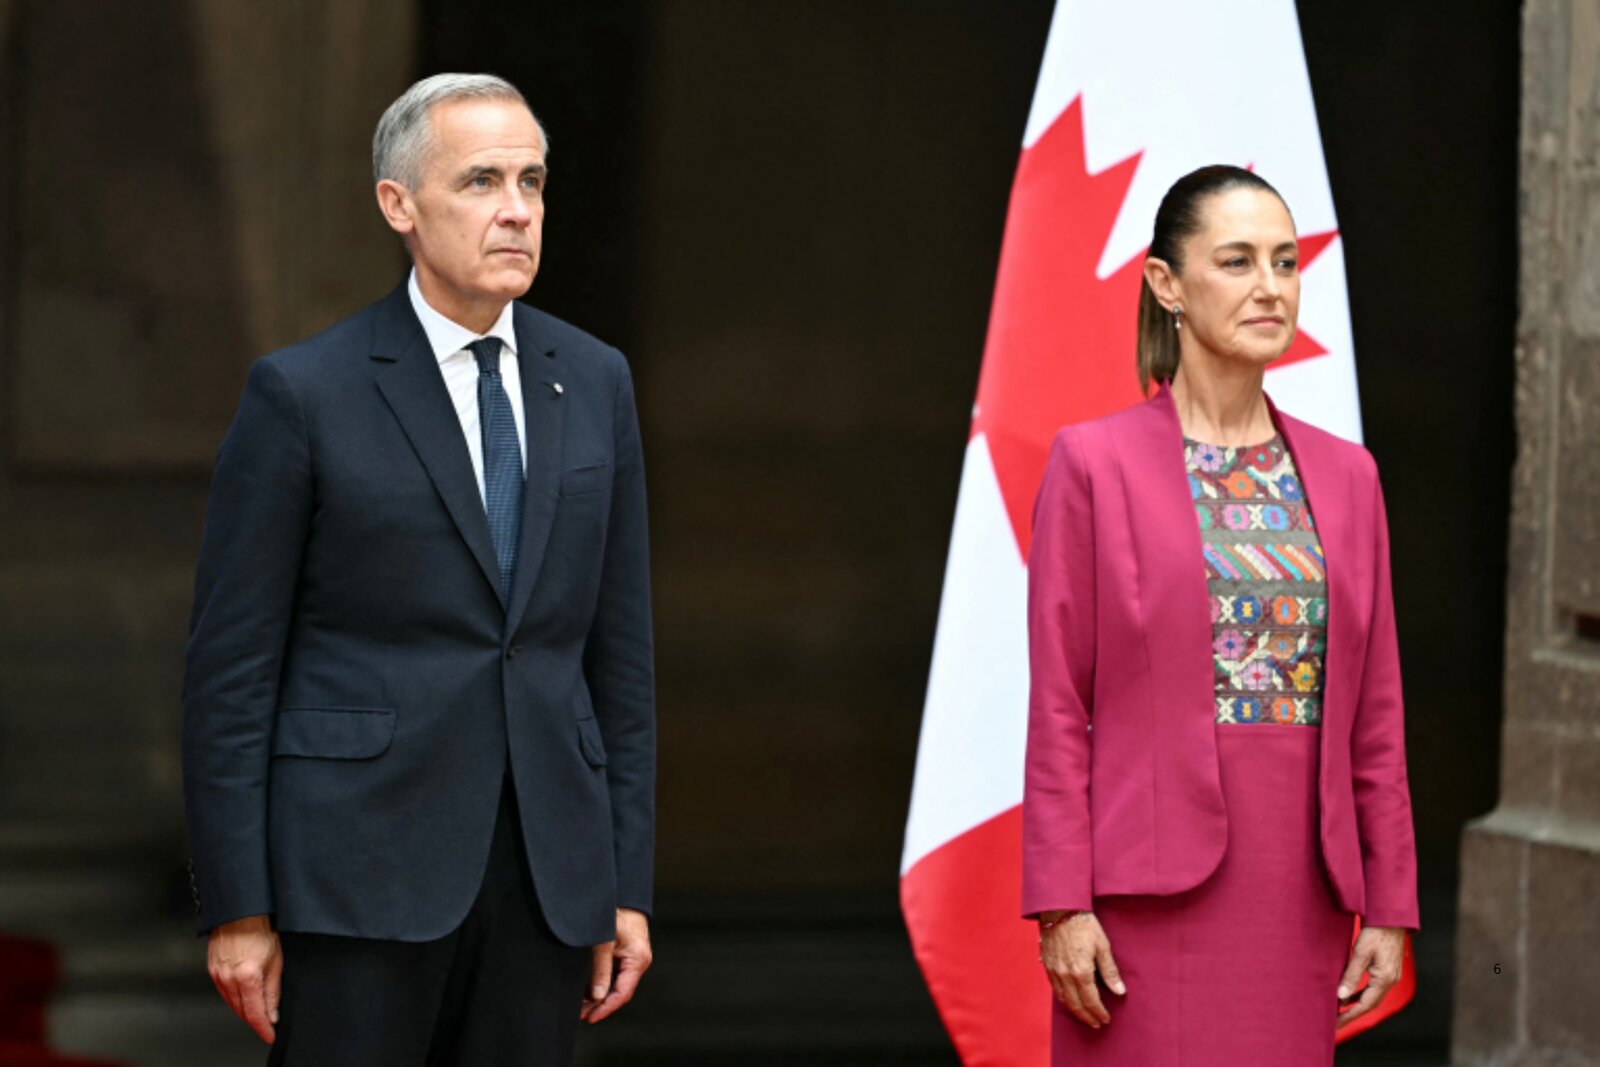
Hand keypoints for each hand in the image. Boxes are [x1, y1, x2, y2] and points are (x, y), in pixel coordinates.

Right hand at [207, 914, 281, 1043]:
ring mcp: (217, 974)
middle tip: (266, 1026)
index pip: (254, 1013)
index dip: (263, 1028)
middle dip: (254, 1020)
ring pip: (230, 1003)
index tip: (270, 1035)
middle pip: (240, 1011)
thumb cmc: (261, 929)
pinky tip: (242, 997)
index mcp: (247, 977)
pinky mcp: (212, 969)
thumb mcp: (276, 960)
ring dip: (243, 1010)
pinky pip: (222, 991)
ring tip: (257, 1013)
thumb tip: (273, 1013)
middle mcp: (228, 978)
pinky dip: (233, 998)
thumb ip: (273, 990)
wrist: (242, 911)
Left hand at [582, 907, 651, 1023]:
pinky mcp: (625, 956)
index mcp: (637, 960)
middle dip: (600, 1004)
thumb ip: (601, 969)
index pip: (622, 993)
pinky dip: (602, 984)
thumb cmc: (615, 914)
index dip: (606, 1007)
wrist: (622, 896)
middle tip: (581, 1014)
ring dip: (600, 996)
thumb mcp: (604, 942)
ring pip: (616, 985)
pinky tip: (587, 991)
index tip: (591, 1017)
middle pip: (620, 992)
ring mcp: (632, 960)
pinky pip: (615, 976)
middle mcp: (638, 962)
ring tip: (581, 1006)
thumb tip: (597, 996)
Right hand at [1039, 910, 1124, 1028]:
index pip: (1091, 1001)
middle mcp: (1065, 975)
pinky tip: (1069, 999)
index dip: (1099, 1013)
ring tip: (1084, 1016)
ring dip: (1074, 1011)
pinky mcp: (1046, 965)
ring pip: (1063, 999)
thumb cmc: (1083, 924)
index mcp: (1081, 971)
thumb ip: (1110, 971)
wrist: (1058, 908)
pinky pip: (1054, 988)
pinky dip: (1063, 998)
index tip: (1106, 1019)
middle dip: (1087, 1017)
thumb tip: (1120, 991)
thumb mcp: (1102, 945)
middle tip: (1096, 1024)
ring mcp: (1053, 971)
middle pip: (1076, 1005)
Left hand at [1335, 924, 1405, 1028]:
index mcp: (1385, 979)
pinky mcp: (1388, 970)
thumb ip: (1351, 975)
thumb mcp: (1360, 952)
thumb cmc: (1376, 932)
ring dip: (1356, 1004)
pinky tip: (1350, 994)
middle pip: (1370, 1004)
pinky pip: (1374, 988)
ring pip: (1372, 996)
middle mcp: (1391, 980)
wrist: (1391, 917)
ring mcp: (1391, 975)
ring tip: (1339, 1011)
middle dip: (1352, 1014)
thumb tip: (1341, 996)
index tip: (1335, 1024)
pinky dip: (1361, 993)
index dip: (1350, 1016)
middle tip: (1334, 1022)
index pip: (1366, 1005)